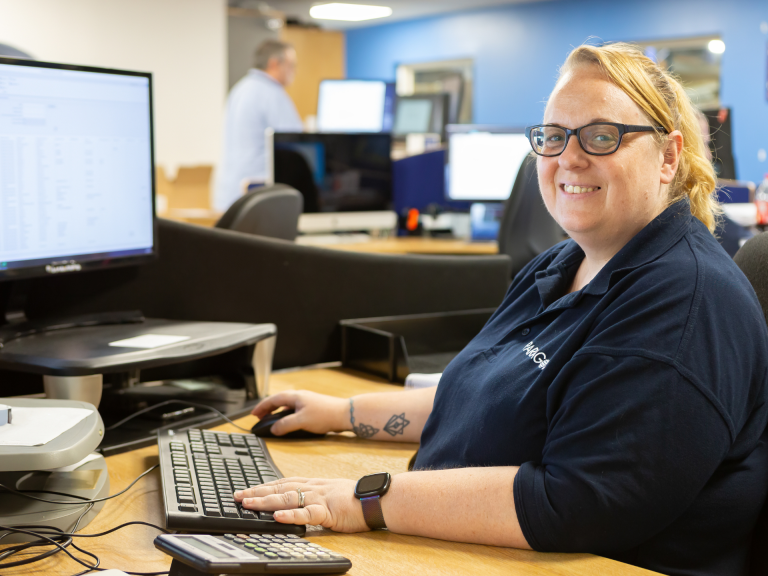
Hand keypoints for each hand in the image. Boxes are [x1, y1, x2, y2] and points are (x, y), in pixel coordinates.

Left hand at [234, 477, 368, 532]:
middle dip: (257, 492)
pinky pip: (307, 513)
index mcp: (314, 483)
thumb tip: (300, 503)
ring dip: (266, 501)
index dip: (263, 486)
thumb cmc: (358, 498)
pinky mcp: (328, 511)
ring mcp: (320, 498)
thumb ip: (315, 496)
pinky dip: (291, 515)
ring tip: (248, 504)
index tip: (247, 490)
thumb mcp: (332, 492)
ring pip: (288, 498)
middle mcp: (313, 488)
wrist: (378, 498)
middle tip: (237, 496)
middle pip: (280, 487)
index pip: (283, 482)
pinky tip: (277, 516)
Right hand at [251, 391, 348, 436]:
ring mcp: (307, 402)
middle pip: (279, 401)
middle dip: (268, 409)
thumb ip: (285, 425)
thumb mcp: (301, 421)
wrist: (345, 414)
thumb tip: (274, 429)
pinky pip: (295, 410)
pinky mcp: (313, 408)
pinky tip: (289, 423)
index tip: (254, 414)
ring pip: (287, 406)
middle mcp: (300, 397)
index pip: (273, 400)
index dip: (262, 407)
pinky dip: (287, 415)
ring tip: (272, 421)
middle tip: (260, 417)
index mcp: (295, 397)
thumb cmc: (325, 414)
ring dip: (277, 412)